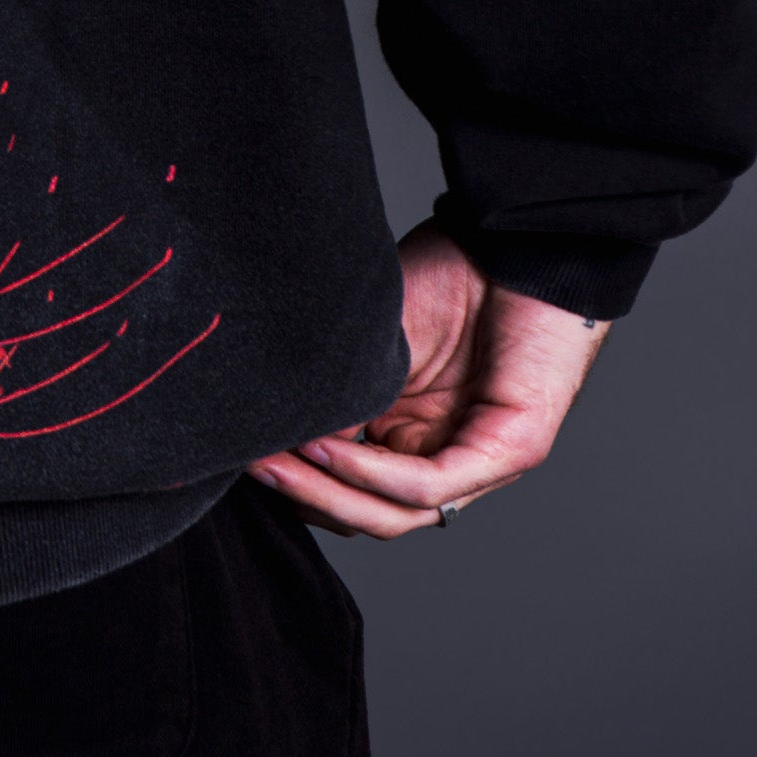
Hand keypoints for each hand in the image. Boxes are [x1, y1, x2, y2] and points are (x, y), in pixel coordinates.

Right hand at [247, 219, 610, 538]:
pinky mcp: (510, 450)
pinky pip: (430, 485)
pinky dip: (371, 474)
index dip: (295, 480)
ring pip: (395, 514)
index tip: (240, 453)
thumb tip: (272, 433)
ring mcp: (479, 461)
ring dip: (328, 495)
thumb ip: (339, 393)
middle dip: (303, 497)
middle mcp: (443, 457)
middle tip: (247, 466)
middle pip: (366, 513)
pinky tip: (326, 449)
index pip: (346, 487)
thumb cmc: (453, 274)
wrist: (516, 242)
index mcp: (411, 435)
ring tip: (274, 463)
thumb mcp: (376, 341)